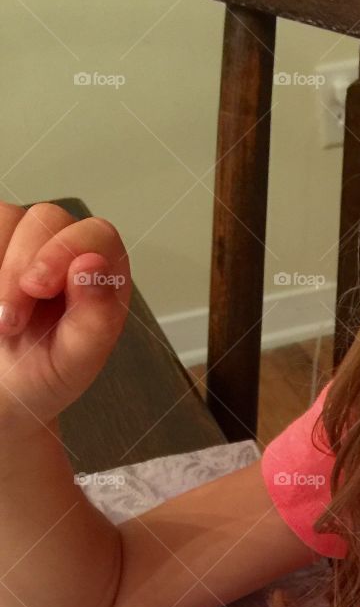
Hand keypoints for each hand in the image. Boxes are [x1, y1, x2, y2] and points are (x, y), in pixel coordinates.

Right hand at [0, 201, 132, 429]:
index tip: (37, 288)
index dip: (66, 250)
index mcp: (102, 279)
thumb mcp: (74, 364)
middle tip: (9, 320)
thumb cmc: (43, 377)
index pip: (97, 235)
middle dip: (21, 266)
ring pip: (9, 217)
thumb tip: (94, 265)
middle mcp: (68, 252)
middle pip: (48, 219)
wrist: (1, 389)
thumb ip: (94, 320)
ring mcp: (26, 242)